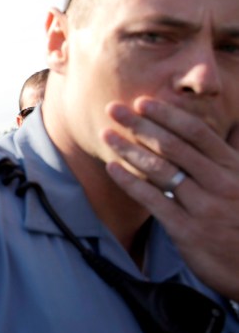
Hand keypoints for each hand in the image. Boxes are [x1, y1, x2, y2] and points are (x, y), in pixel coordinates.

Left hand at [103, 98, 238, 299]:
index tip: (142, 102)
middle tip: (112, 108)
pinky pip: (153, 200)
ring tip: (106, 134)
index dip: (167, 115)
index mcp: (234, 168)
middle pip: (173, 145)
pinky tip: (112, 168)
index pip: (197, 133)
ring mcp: (203, 206)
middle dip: (140, 125)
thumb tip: (230, 130)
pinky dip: (130, 182)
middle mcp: (220, 183)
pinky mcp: (187, 230)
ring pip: (160, 169)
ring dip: (129, 148)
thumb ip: (231, 159)